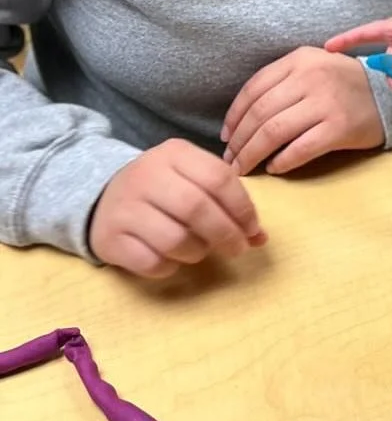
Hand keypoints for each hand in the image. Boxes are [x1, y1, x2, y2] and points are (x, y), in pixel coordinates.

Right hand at [89, 139, 266, 279]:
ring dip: (197, 252)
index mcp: (174, 153)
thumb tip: (260, 238)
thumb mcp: (193, 180)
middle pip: (197, 208)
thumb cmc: (162, 189)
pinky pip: (150, 262)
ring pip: (174, 239)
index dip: (242, 207)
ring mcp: (125, 207)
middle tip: (238, 250)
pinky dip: (169, 267)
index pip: (218, 178)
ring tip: (200, 251)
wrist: (102, 196)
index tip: (252, 229)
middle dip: (226, 234)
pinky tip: (171, 260)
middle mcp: (147, 175)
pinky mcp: (109, 238)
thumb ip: (227, 202)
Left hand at [222, 47, 383, 175]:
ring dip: (252, 154)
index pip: (254, 88)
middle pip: (260, 113)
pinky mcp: (339, 127)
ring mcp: (325, 102)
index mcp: (300, 60)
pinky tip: (274, 168)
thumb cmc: (345, 85)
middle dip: (239, 141)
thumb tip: (241, 119)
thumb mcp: (314, 67)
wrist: (390, 96)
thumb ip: (282, 82)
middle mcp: (310, 77)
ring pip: (274, 131)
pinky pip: (299, 149)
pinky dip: (281, 162)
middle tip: (230, 160)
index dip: (234, 116)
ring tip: (244, 168)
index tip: (226, 136)